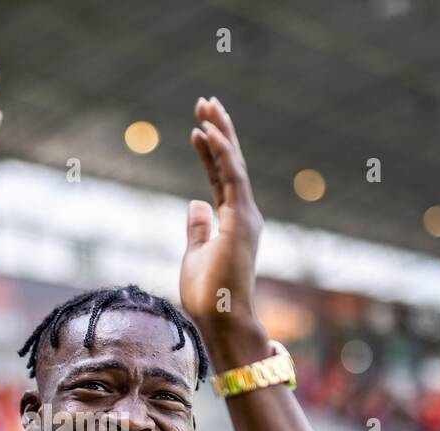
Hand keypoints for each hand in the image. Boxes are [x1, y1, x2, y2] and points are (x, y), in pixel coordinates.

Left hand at [179, 97, 262, 327]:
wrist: (221, 319)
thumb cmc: (209, 296)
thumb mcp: (195, 254)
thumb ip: (198, 227)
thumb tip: (195, 203)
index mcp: (233, 221)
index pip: (220, 178)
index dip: (209, 152)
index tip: (197, 129)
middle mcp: (243, 214)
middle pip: (231, 163)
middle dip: (219, 131)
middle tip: (206, 103)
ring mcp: (245, 215)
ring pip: (234, 164)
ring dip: (220, 133)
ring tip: (206, 106)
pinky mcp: (240, 220)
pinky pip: (231, 177)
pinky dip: (220, 153)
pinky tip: (207, 131)